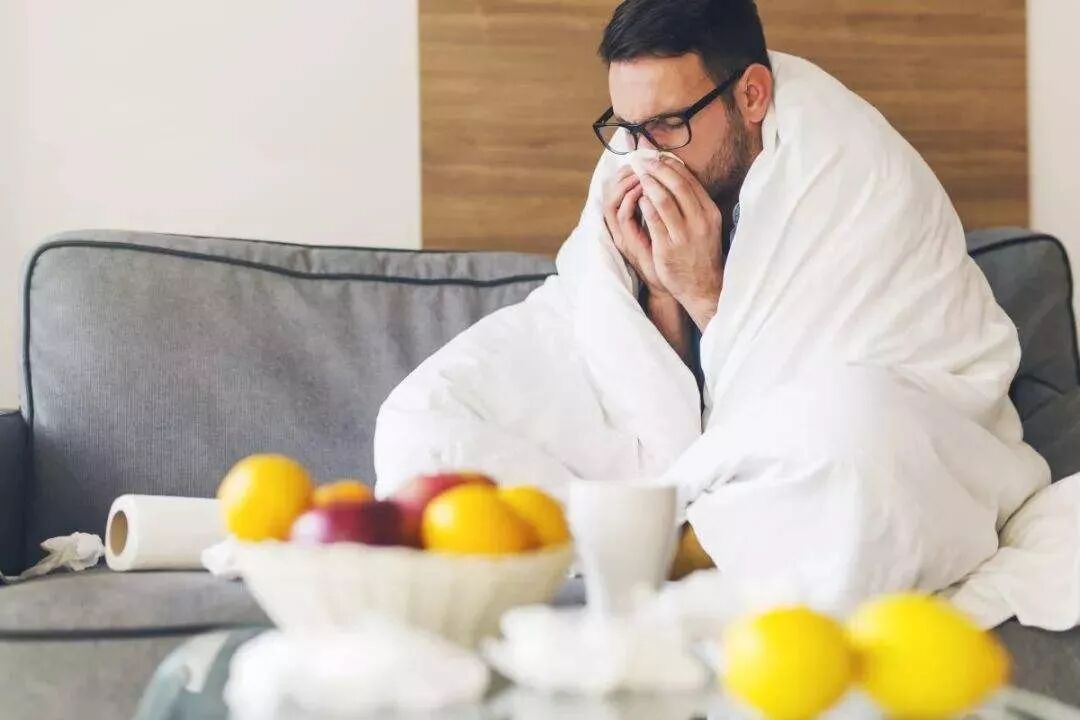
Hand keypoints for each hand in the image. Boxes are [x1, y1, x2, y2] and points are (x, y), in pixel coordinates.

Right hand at [601, 165, 667, 296]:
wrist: (676, 284)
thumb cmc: (674, 255)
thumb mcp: (668, 227)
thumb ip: (663, 205)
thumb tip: (669, 180)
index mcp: (630, 219)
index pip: (619, 186)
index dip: (629, 169)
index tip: (644, 156)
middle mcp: (622, 225)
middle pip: (611, 188)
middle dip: (626, 171)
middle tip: (641, 159)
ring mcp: (622, 234)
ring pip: (612, 199)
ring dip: (626, 182)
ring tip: (641, 170)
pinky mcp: (627, 242)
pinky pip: (622, 214)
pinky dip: (630, 198)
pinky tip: (643, 188)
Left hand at [638, 158, 724, 329]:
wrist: (703, 287)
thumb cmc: (701, 254)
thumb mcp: (706, 226)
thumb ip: (694, 204)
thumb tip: (678, 176)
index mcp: (710, 212)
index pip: (690, 181)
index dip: (671, 165)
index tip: (657, 155)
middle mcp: (700, 221)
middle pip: (677, 185)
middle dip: (658, 168)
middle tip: (643, 159)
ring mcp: (684, 235)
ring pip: (664, 200)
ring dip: (649, 183)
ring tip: (638, 174)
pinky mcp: (668, 248)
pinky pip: (654, 220)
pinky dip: (644, 205)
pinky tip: (637, 197)